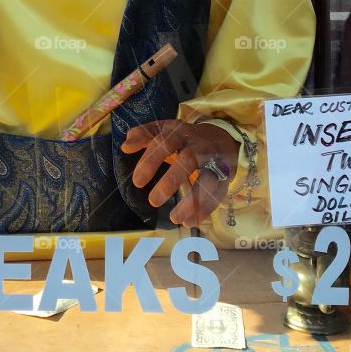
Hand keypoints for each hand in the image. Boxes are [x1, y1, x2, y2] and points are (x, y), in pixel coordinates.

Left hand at [120, 120, 238, 225]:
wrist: (222, 137)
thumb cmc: (184, 138)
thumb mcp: (164, 129)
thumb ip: (144, 135)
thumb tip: (125, 146)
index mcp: (180, 133)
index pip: (164, 144)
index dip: (151, 161)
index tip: (137, 182)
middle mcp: (198, 146)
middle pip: (188, 161)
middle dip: (171, 181)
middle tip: (153, 201)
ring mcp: (214, 161)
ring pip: (207, 180)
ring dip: (192, 201)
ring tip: (175, 219)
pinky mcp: (225, 177)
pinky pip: (218, 194)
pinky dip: (205, 210)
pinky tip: (189, 222)